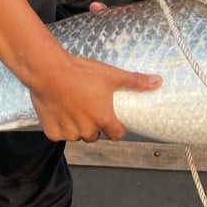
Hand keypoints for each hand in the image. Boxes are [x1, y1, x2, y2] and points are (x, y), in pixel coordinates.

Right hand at [29, 47, 161, 141]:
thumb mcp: (112, 76)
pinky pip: (59, 134)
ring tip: (74, 106)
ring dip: (77, 126)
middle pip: (95, 134)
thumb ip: (136, 81)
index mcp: (104, 119)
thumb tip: (158, 81)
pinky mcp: (52, 132)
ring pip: (77, 135)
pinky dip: (60, 126)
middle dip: (95, 124)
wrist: (49, 71)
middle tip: (90, 107)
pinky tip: (60, 111)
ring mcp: (68, 133)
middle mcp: (87, 130)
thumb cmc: (80, 73)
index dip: (117, 128)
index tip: (114, 121)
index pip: (117, 134)